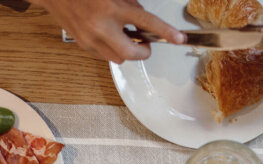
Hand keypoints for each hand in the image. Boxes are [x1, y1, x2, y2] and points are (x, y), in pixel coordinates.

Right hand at [32, 0, 184, 62]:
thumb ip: (130, 4)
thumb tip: (141, 18)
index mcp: (111, 8)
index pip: (146, 23)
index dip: (165, 32)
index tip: (179, 39)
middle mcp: (101, 26)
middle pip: (132, 54)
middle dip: (143, 51)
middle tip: (144, 42)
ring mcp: (91, 38)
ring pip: (119, 58)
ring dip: (127, 50)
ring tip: (124, 35)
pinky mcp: (84, 45)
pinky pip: (105, 55)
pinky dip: (112, 48)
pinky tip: (109, 35)